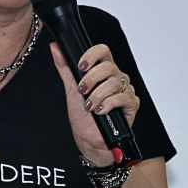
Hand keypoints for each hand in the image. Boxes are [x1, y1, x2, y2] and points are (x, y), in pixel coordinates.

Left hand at [49, 42, 139, 165]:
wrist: (88, 138)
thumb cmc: (82, 116)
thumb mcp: (70, 89)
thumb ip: (65, 68)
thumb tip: (55, 49)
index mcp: (103, 72)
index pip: (103, 51)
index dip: (92, 55)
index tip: (81, 66)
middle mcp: (115, 78)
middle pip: (108, 66)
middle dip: (91, 79)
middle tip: (82, 91)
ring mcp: (125, 90)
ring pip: (115, 82)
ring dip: (97, 95)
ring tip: (90, 106)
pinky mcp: (131, 104)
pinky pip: (123, 97)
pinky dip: (108, 104)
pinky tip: (100, 111)